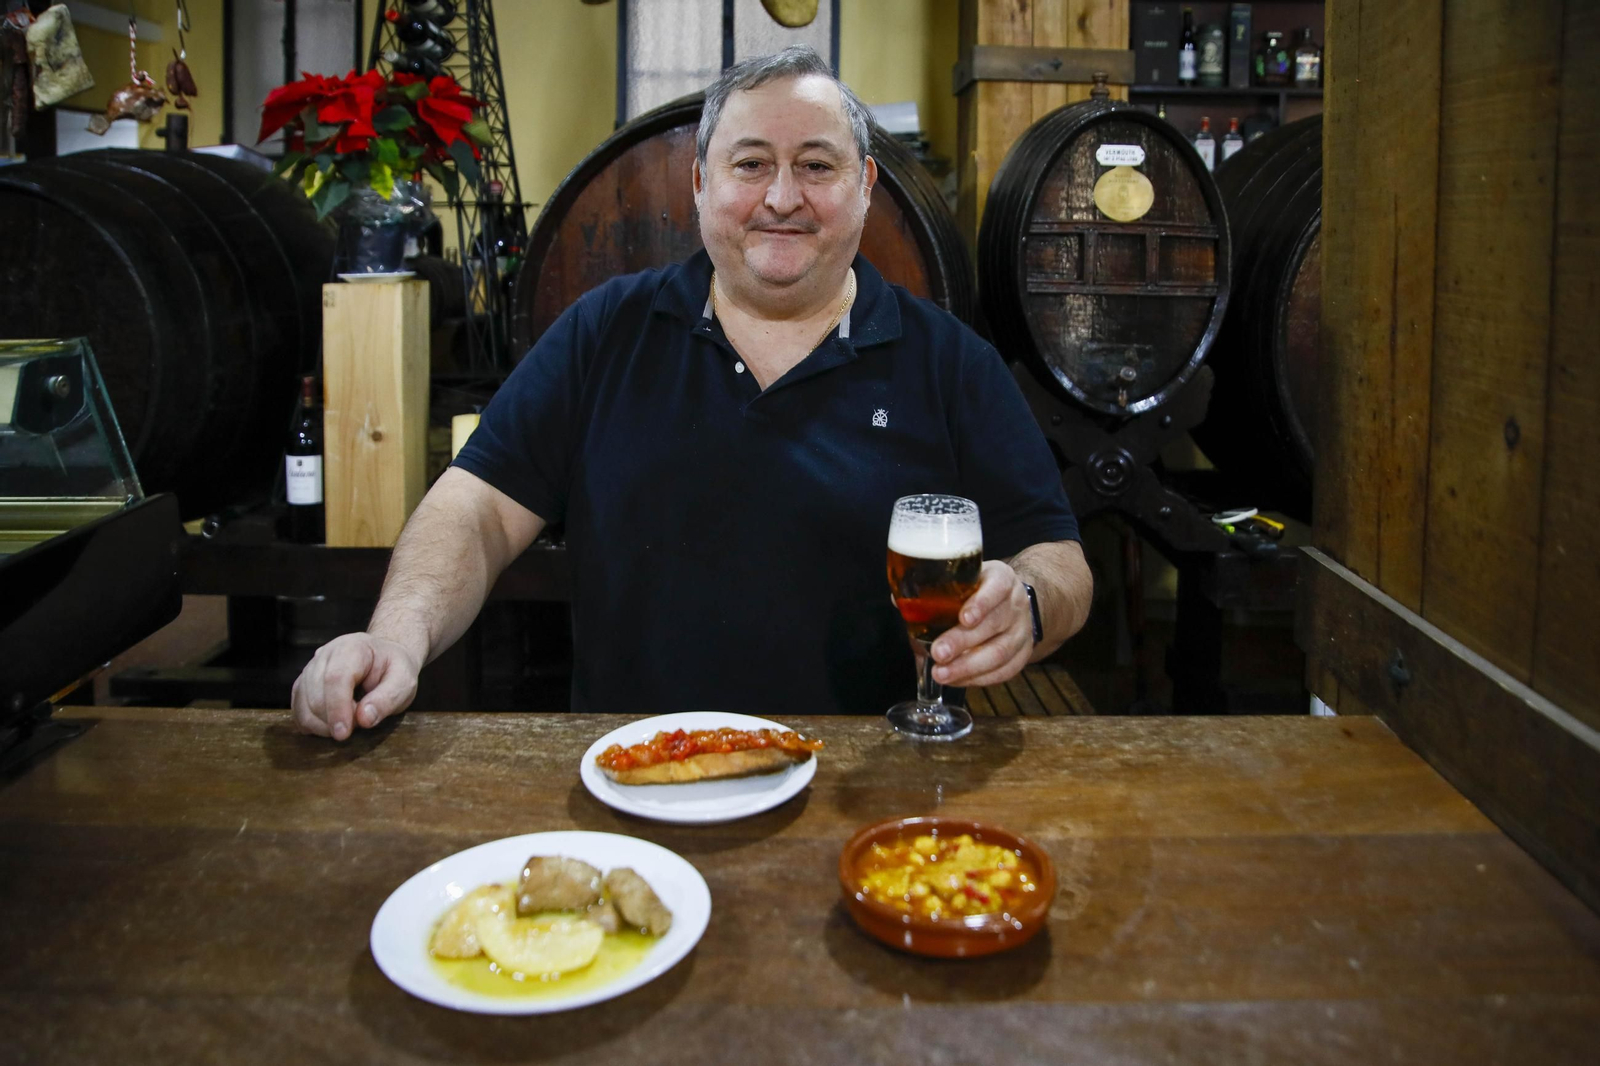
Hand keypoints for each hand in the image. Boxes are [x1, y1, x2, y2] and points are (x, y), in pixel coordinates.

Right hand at [291, 633, 419, 740]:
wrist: (384, 659)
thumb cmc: (394, 670)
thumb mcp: (404, 682)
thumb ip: (388, 699)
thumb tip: (363, 719)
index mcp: (352, 648)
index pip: (336, 678)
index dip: (337, 708)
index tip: (343, 734)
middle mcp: (325, 655)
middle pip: (315, 693)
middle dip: (333, 720)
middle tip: (358, 724)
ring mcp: (310, 669)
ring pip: (302, 704)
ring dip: (322, 724)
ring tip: (349, 722)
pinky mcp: (303, 684)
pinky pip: (297, 709)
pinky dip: (311, 724)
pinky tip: (332, 725)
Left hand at [927, 561, 1032, 688]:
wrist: (1012, 603)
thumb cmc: (979, 591)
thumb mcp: (964, 579)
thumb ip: (935, 589)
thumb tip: (898, 600)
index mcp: (1002, 579)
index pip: (997, 588)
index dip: (981, 603)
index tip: (963, 618)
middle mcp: (1016, 604)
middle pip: (994, 624)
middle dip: (963, 641)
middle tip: (938, 653)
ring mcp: (1022, 631)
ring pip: (1000, 652)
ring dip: (968, 667)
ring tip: (942, 674)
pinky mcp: (1023, 655)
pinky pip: (1003, 671)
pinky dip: (978, 678)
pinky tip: (956, 680)